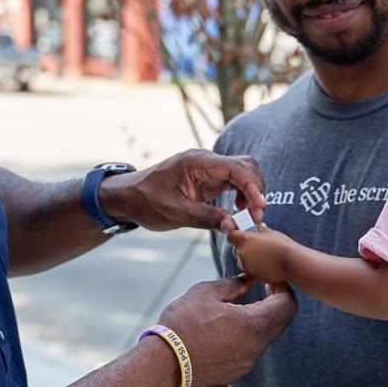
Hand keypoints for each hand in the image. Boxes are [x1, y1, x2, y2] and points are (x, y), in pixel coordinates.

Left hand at [99, 150, 264, 231]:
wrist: (128, 196)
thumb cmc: (145, 201)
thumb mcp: (174, 213)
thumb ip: (205, 217)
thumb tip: (233, 226)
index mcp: (196, 163)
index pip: (235, 168)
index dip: (252, 186)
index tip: (259, 207)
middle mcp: (204, 161)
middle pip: (244, 166)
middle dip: (256, 188)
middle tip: (256, 216)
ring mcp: (207, 168)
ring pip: (241, 172)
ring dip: (251, 191)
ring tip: (251, 215)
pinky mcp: (207, 178)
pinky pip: (232, 181)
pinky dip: (242, 194)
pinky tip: (240, 210)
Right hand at [157, 277, 295, 386]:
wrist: (162, 363)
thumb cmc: (182, 323)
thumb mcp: (205, 292)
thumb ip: (233, 285)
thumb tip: (248, 282)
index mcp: (253, 324)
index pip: (288, 305)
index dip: (283, 289)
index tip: (271, 280)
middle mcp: (256, 348)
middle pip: (281, 322)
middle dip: (275, 303)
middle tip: (262, 289)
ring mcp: (246, 364)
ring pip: (265, 337)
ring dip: (260, 321)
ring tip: (239, 308)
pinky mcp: (235, 373)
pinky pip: (250, 351)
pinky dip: (247, 337)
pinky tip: (226, 329)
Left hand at [226, 225, 297, 283]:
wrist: (291, 262)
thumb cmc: (283, 246)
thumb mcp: (273, 234)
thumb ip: (263, 231)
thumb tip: (261, 227)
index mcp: (245, 238)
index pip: (231, 236)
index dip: (235, 238)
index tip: (241, 239)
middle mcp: (242, 251)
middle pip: (237, 250)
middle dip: (244, 250)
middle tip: (257, 251)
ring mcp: (245, 264)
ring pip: (241, 262)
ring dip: (248, 261)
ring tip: (264, 260)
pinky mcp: (250, 275)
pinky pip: (248, 272)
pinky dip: (254, 271)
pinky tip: (265, 268)